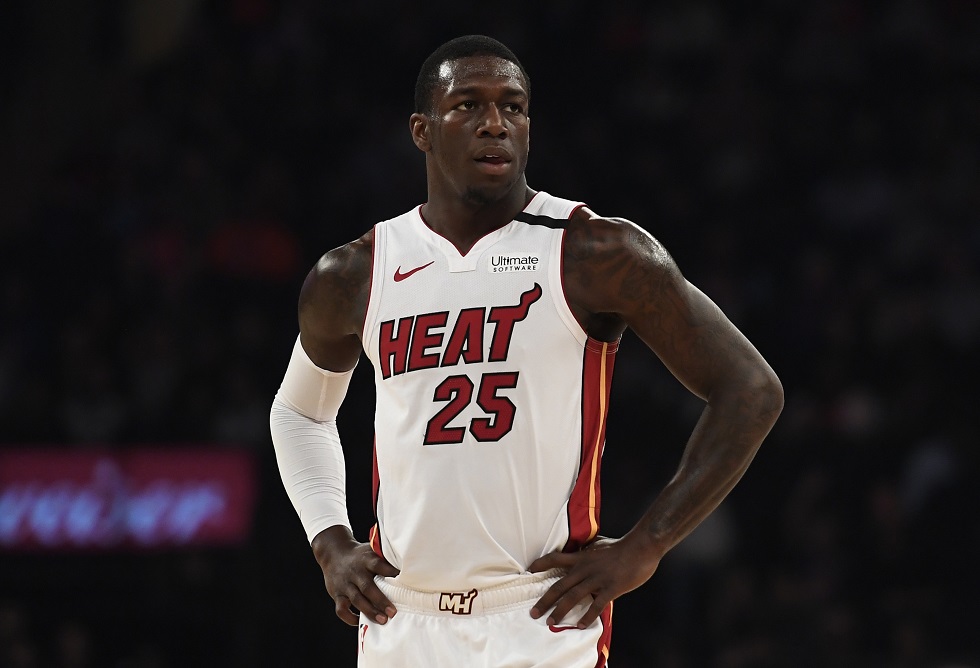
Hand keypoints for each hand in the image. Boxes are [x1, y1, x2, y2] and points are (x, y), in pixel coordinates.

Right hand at [312, 525, 400, 625]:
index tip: (404, 581)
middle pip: (367, 587)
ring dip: (370, 611)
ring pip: (356, 600)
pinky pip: (341, 609)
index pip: (378, 565)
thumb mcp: (371, 550)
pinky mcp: (337, 594)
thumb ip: (385, 558)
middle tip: (393, 612)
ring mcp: (345, 584)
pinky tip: (360, 621)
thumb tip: (410, 563)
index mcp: (366, 560)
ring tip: (383, 621)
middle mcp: (355, 572)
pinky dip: (350, 618)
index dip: (390, 572)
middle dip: (380, 601)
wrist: (333, 553)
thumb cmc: (359, 555)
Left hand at [527, 535, 660, 627]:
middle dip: (544, 601)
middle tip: (534, 612)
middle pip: (559, 585)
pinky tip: (580, 625)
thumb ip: (587, 549)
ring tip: (550, 622)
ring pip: (572, 597)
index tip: (529, 571)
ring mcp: (597, 579)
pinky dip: (587, 616)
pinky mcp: (610, 588)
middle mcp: (585, 568)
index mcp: (581, 557)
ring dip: (559, 611)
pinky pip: (596, 605)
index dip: (540, 564)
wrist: (641, 547)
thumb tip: (581, 549)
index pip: (555, 558)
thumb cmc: (621, 545)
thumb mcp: (598, 544)